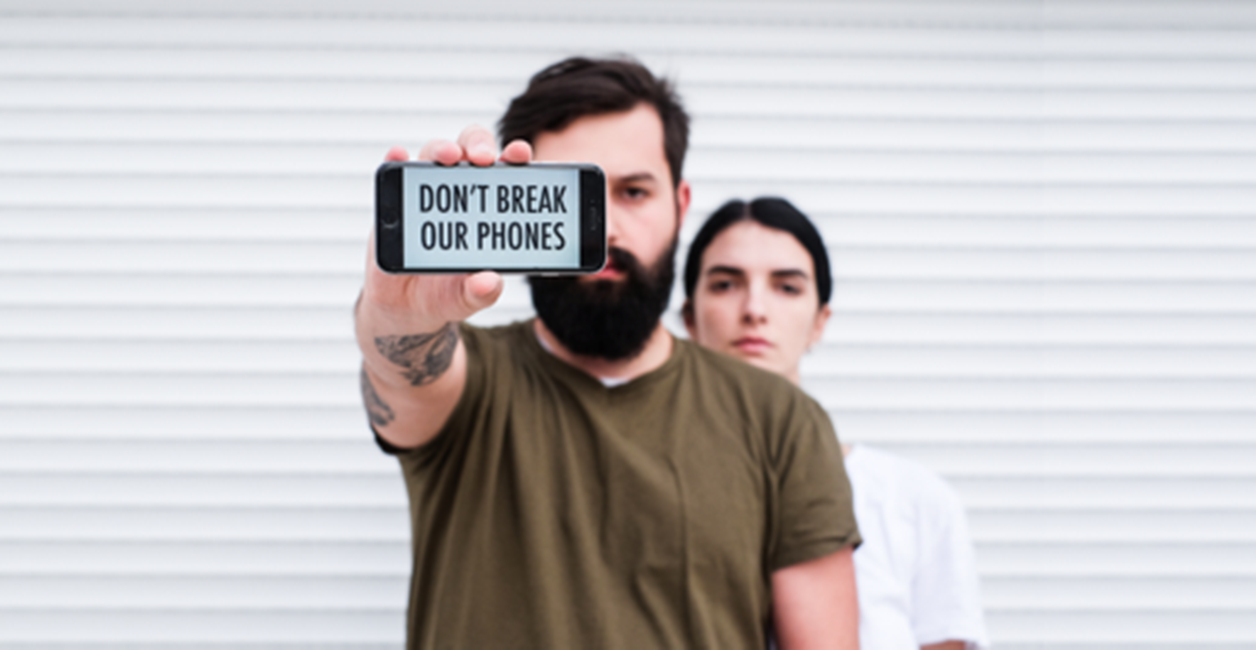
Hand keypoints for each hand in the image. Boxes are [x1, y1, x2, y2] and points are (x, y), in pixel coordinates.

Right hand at [362, 126, 533, 333]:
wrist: (406, 306)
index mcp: (488, 210)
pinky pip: (395, 172)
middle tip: (483, 157)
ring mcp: (426, 193)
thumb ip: (481, 292)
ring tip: (448, 157)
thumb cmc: (446, 293)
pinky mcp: (396, 200)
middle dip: (479, 144)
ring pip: (435, 154)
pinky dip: (396, 159)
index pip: (505, 173)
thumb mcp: (467, 298)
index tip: (521, 153)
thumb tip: (490, 283)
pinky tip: (398, 156)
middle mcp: (459, 192)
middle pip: (471, 150)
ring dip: (443, 148)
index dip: (514, 157)